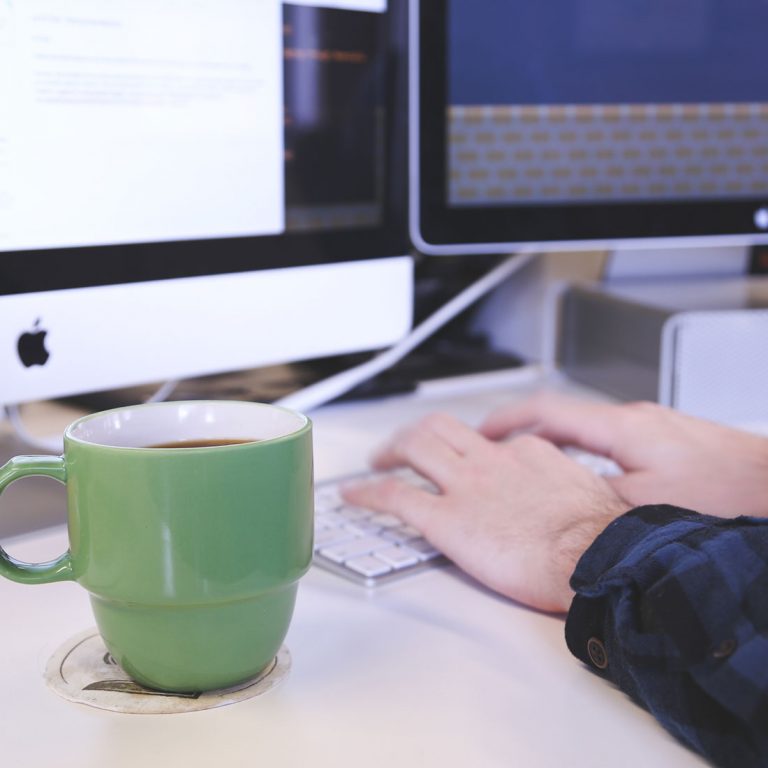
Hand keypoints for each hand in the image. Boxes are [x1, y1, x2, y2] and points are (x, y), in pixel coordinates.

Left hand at [342, 412, 628, 612]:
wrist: (595, 559)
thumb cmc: (599, 538)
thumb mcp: (588, 495)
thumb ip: (564, 487)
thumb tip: (565, 497)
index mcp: (526, 454)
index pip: (486, 441)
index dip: (465, 447)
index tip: (460, 457)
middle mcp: (491, 460)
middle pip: (440, 427)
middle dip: (415, 431)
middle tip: (402, 445)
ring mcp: (465, 485)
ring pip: (414, 446)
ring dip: (389, 449)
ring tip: (376, 460)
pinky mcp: (446, 518)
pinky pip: (395, 496)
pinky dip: (367, 491)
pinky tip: (353, 495)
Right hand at [480, 393, 767, 518]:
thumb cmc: (725, 492)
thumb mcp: (645, 507)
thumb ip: (592, 500)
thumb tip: (556, 506)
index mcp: (619, 428)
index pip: (546, 411)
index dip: (507, 420)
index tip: (482, 431)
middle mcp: (632, 419)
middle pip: (562, 417)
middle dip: (524, 432)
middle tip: (496, 449)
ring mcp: (649, 427)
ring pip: (585, 430)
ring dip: (553, 444)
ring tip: (530, 465)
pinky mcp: (663, 441)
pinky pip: (607, 440)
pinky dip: (581, 453)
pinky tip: (581, 475)